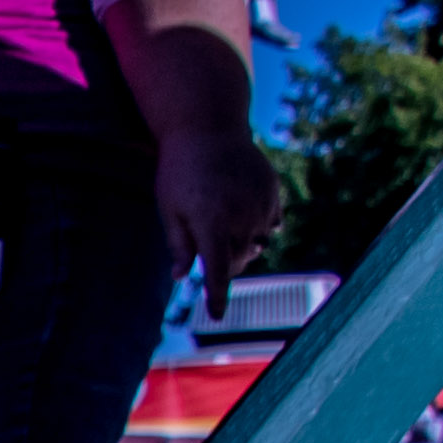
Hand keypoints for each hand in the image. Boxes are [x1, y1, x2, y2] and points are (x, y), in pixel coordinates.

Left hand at [155, 116, 284, 288]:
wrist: (208, 127)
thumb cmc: (179, 171)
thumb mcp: (170, 209)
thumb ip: (179, 245)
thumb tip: (182, 277)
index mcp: (210, 222)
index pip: (217, 271)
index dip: (217, 295)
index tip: (216, 315)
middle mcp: (240, 215)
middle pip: (238, 260)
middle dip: (224, 265)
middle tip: (210, 252)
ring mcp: (260, 203)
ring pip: (256, 243)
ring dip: (242, 246)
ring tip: (226, 226)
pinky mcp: (272, 192)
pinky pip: (270, 224)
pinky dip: (259, 228)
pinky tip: (246, 215)